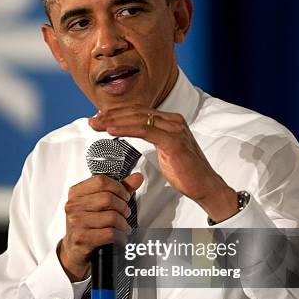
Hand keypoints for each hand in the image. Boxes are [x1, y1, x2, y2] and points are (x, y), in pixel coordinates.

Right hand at [59, 172, 142, 281]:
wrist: (74, 250)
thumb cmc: (88, 224)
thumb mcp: (99, 204)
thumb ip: (119, 189)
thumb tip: (138, 177)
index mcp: (76, 193)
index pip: (101, 181)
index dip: (119, 188)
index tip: (125, 196)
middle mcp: (73, 206)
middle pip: (108, 198)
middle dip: (123, 207)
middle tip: (126, 213)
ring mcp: (76, 222)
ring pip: (111, 217)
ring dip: (123, 223)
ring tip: (123, 227)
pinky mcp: (82, 238)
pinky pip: (110, 233)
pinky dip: (120, 236)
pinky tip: (120, 237)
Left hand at [89, 107, 237, 222]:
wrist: (205, 186)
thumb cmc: (186, 172)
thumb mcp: (166, 150)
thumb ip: (154, 137)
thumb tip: (136, 133)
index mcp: (171, 120)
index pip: (138, 112)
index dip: (117, 113)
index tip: (100, 118)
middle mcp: (173, 120)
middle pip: (136, 112)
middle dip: (111, 115)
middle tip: (92, 120)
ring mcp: (174, 129)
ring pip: (138, 119)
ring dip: (114, 121)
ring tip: (97, 124)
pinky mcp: (173, 140)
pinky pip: (144, 131)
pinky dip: (126, 129)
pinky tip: (111, 131)